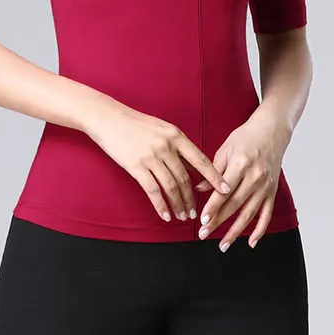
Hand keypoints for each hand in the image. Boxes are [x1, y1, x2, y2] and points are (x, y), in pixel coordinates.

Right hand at [90, 103, 230, 222]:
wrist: (108, 118)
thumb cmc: (134, 123)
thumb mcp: (162, 128)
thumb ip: (177, 146)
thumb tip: (191, 166)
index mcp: (176, 135)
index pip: (201, 159)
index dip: (214, 177)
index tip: (225, 189)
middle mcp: (167, 146)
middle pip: (185, 178)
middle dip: (192, 198)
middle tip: (197, 211)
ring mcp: (151, 157)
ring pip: (171, 187)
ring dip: (179, 204)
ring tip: (183, 216)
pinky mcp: (136, 167)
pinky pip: (153, 191)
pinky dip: (161, 205)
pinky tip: (166, 215)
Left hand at [194, 110, 292, 249]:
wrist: (272, 130)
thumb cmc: (247, 136)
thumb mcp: (226, 149)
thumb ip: (213, 171)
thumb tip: (200, 189)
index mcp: (241, 164)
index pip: (224, 191)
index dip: (212, 207)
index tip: (203, 220)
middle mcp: (255, 177)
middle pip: (234, 205)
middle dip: (218, 222)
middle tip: (204, 234)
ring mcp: (265, 185)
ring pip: (249, 214)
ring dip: (236, 231)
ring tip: (223, 244)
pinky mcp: (272, 190)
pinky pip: (266, 214)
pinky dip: (260, 230)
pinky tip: (250, 242)